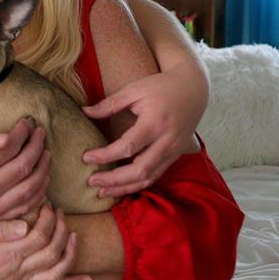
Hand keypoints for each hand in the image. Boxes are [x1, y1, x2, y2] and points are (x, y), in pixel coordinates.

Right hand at [0, 119, 49, 224]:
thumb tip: (6, 138)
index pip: (10, 148)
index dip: (23, 134)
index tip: (27, 123)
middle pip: (23, 168)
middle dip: (36, 148)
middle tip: (41, 134)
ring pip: (28, 190)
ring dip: (42, 170)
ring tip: (45, 154)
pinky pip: (22, 208)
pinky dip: (37, 194)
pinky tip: (41, 179)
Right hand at [0, 204, 79, 279]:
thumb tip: (24, 225)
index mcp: (4, 254)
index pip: (38, 236)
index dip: (48, 219)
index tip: (47, 204)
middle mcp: (16, 269)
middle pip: (51, 252)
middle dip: (61, 229)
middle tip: (59, 211)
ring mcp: (20, 278)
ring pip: (56, 270)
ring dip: (70, 251)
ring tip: (73, 232)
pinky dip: (72, 278)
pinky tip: (89, 275)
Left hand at [82, 68, 204, 196]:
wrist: (193, 89)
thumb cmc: (161, 87)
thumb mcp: (134, 89)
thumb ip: (110, 103)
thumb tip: (85, 111)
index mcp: (155, 123)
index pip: (128, 147)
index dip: (105, 155)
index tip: (86, 157)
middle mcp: (166, 141)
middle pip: (140, 170)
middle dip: (114, 180)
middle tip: (91, 181)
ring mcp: (173, 151)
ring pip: (149, 178)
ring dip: (125, 188)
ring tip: (102, 192)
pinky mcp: (174, 156)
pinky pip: (156, 175)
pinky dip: (138, 184)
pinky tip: (121, 187)